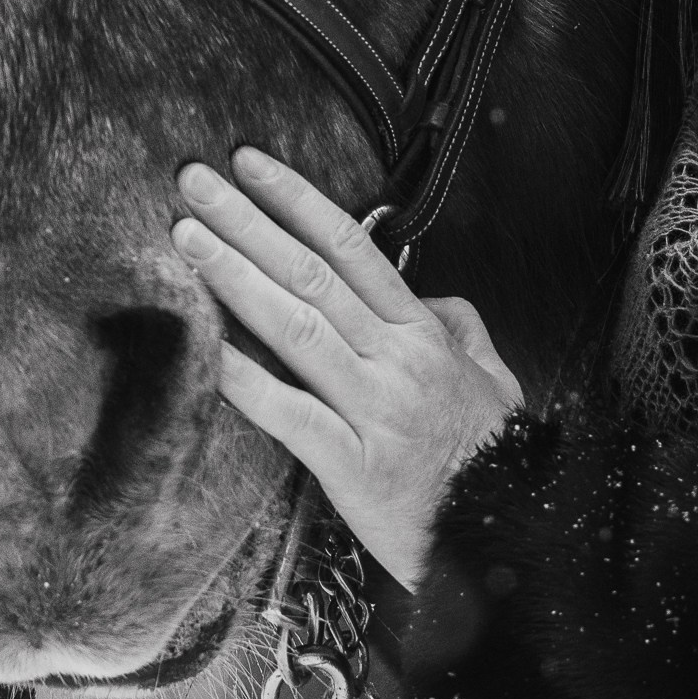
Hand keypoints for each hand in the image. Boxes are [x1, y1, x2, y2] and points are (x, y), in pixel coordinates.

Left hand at [174, 148, 523, 589]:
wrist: (511, 535)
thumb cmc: (494, 458)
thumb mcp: (492, 374)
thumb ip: (457, 322)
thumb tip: (420, 291)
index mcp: (422, 333)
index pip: (350, 248)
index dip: (296, 199)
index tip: (249, 163)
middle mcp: (396, 359)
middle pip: (311, 273)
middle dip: (247, 220)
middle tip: (194, 180)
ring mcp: (375, 409)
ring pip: (297, 327)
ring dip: (235, 276)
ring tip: (186, 236)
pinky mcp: (354, 465)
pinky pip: (290, 415)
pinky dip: (245, 381)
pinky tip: (204, 350)